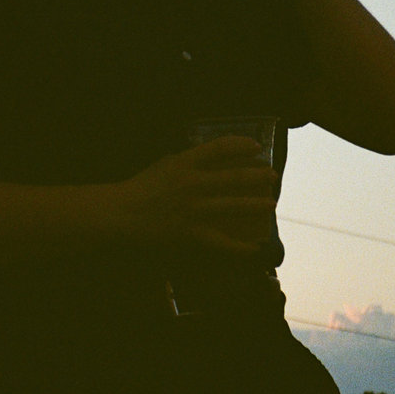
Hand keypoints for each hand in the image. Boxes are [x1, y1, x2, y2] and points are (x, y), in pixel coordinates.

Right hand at [115, 136, 277, 256]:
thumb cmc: (141, 187)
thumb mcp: (164, 164)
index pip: (219, 147)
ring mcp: (193, 208)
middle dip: (257, 177)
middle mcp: (192, 183)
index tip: (257, 147)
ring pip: (232, 206)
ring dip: (255, 205)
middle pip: (233, 177)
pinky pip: (221, 241)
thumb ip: (187, 160)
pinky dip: (239, 246)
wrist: (121, 214)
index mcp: (184, 162)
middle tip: (273, 177)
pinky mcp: (190, 232)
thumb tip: (208, 157)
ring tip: (271, 205)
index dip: (241, 145)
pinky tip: (253, 248)